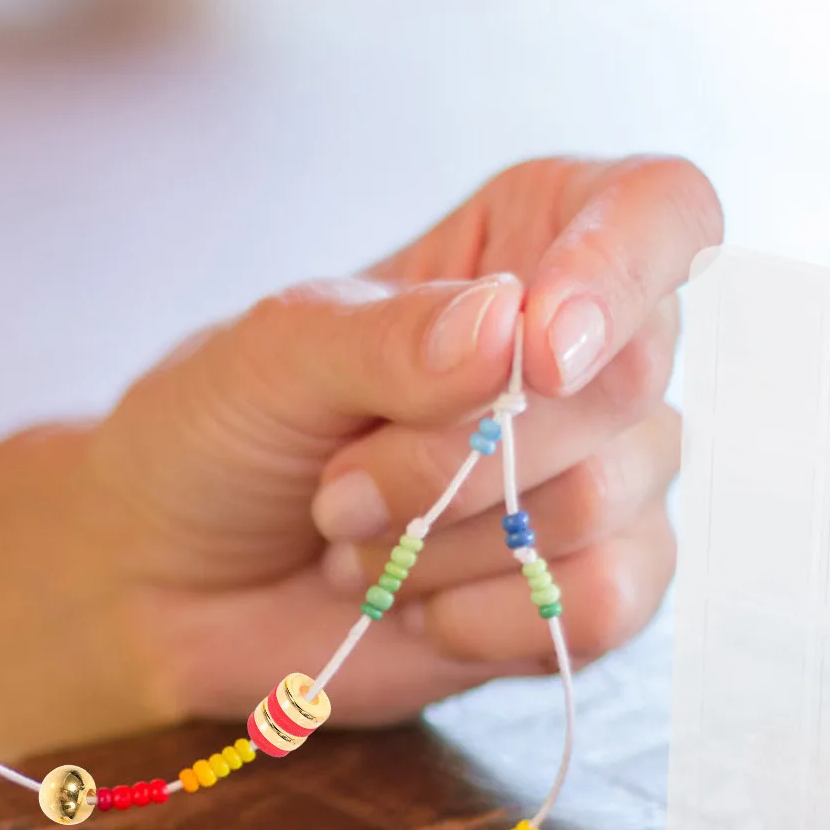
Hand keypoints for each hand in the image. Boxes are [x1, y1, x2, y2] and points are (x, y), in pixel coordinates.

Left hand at [87, 156, 720, 725]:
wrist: (169, 587)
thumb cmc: (218, 439)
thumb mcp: (273, 357)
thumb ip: (392, 338)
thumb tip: (515, 334)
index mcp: (521, 248)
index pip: (660, 210)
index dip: (622, 268)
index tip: (540, 346)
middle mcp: (581, 363)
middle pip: (628, 380)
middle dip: (459, 453)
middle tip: (341, 483)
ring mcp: (592, 481)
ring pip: (605, 503)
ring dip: (441, 542)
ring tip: (356, 540)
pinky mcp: (579, 592)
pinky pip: (603, 606)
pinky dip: (485, 619)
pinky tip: (415, 606)